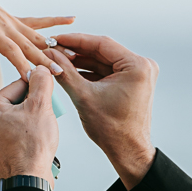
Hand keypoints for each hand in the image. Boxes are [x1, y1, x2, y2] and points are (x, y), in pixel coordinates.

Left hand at [0, 0, 73, 80]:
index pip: (11, 51)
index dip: (23, 64)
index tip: (34, 78)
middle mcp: (6, 26)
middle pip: (29, 45)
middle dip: (45, 59)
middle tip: (61, 73)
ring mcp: (12, 21)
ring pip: (37, 36)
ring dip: (53, 46)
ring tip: (71, 56)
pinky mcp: (15, 19)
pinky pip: (37, 21)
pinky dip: (54, 21)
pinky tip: (71, 19)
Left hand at [0, 66, 58, 185]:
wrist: (28, 184)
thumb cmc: (32, 146)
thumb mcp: (41, 105)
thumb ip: (41, 81)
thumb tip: (39, 69)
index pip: (17, 87)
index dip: (36, 90)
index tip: (46, 98)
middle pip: (14, 106)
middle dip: (31, 109)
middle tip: (45, 117)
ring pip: (12, 125)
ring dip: (26, 126)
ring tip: (39, 135)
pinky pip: (10, 143)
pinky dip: (21, 143)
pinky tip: (32, 148)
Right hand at [46, 33, 157, 189]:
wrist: (128, 152)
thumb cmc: (112, 130)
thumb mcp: (84, 96)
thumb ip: (66, 72)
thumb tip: (50, 54)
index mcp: (137, 66)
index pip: (101, 44)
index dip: (75, 40)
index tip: (55, 38)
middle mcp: (142, 66)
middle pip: (102, 51)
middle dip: (76, 51)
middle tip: (53, 48)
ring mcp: (138, 73)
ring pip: (103, 60)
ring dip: (81, 60)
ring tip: (58, 59)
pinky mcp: (132, 81)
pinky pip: (107, 70)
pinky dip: (89, 70)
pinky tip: (70, 69)